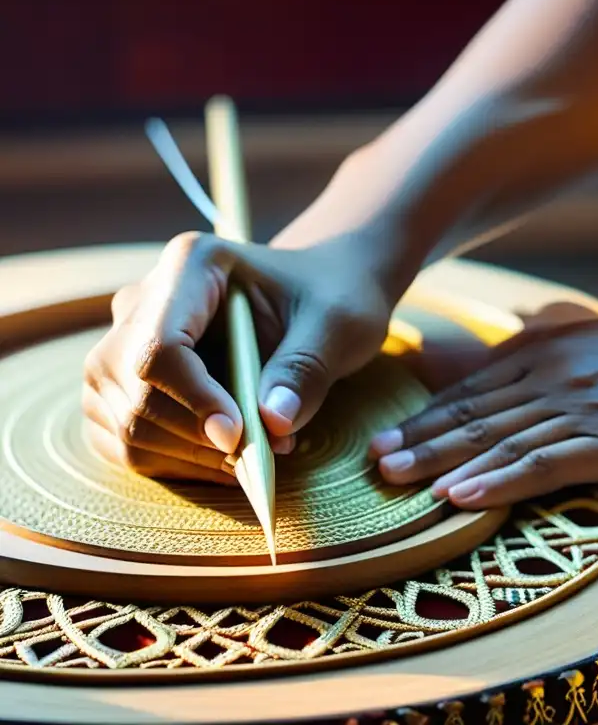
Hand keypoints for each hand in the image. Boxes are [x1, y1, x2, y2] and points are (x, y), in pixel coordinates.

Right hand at [82, 230, 395, 482]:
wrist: (318, 296)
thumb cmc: (332, 297)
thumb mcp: (339, 323)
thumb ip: (306, 368)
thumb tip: (274, 422)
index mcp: (192, 265)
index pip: (160, 345)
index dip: (193, 399)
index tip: (239, 437)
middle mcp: (142, 301)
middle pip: (135, 389)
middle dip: (197, 437)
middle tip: (270, 450)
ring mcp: (124, 345)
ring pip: (124, 424)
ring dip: (190, 457)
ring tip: (260, 453)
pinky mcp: (125, 388)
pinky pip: (126, 443)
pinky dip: (177, 465)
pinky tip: (229, 461)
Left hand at [370, 305, 597, 507]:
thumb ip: (568, 330)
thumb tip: (524, 324)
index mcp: (564, 344)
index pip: (481, 381)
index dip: (433, 408)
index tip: (394, 427)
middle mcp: (564, 371)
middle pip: (476, 408)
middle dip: (419, 434)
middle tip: (370, 458)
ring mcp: (589, 406)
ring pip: (497, 436)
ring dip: (439, 458)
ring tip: (392, 478)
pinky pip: (543, 464)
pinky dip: (496, 481)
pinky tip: (458, 496)